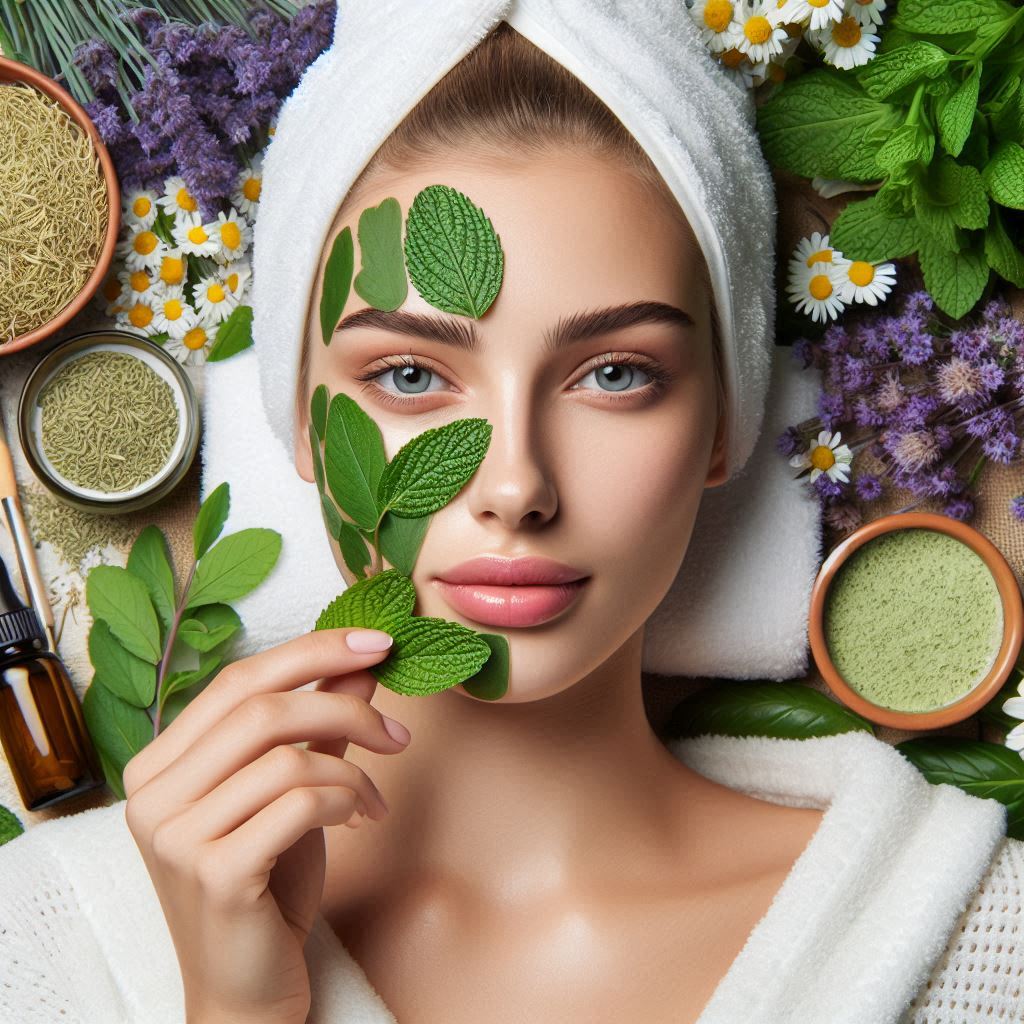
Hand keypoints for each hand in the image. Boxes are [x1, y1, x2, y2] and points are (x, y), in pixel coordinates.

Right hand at [122, 627, 410, 1023]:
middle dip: (345, 708)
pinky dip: (345, 801)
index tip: (377, 643)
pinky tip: (359, 821)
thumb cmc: (267, 884)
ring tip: (374, 799)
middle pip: (263, 707)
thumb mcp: (291, 790)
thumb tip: (359, 662)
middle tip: (397, 733)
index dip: (314, 650)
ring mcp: (177, 835)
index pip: (240, 678)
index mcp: (161, 763)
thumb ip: (316, 725)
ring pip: (287, 756)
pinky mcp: (215, 873)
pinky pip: (299, 803)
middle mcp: (154, 794)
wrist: (245, 988)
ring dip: (353, 770)